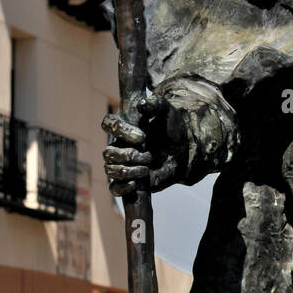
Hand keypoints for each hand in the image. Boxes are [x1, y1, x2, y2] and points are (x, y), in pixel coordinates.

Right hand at [101, 84, 233, 196]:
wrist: (184, 152)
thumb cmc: (173, 129)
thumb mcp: (168, 112)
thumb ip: (156, 104)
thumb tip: (142, 104)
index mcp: (125, 127)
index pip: (109, 124)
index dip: (120, 130)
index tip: (142, 136)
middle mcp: (120, 145)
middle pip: (108, 152)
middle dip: (129, 156)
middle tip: (149, 155)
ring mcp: (123, 163)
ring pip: (110, 169)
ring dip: (129, 171)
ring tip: (147, 169)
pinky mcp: (129, 180)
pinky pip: (114, 188)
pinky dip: (122, 187)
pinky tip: (135, 183)